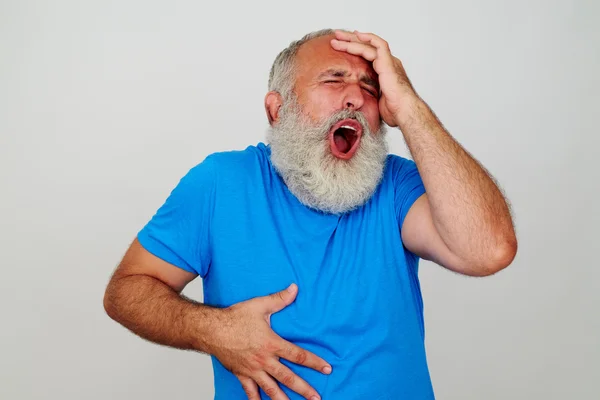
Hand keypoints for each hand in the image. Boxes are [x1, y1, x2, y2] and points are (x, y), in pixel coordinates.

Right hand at [212, 284, 330, 399]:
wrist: (211, 329)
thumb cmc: (235, 317)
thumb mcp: (259, 305)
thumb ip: (279, 299)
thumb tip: (295, 288)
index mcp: (271, 343)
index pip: (298, 355)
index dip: (314, 362)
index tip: (327, 369)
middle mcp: (264, 360)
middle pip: (288, 377)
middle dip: (304, 388)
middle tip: (317, 398)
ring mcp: (252, 370)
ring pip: (272, 389)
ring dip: (284, 399)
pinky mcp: (241, 374)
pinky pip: (250, 391)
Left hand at [330, 30, 418, 126]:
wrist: (404, 111)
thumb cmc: (393, 110)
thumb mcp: (375, 100)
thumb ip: (367, 95)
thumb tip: (355, 100)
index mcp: (385, 71)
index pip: (368, 56)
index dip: (356, 50)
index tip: (343, 46)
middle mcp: (388, 63)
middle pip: (367, 47)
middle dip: (350, 41)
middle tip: (336, 37)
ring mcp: (389, 62)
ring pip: (369, 44)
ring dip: (352, 39)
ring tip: (337, 36)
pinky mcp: (388, 62)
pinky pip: (378, 45)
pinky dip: (368, 38)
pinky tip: (356, 35)